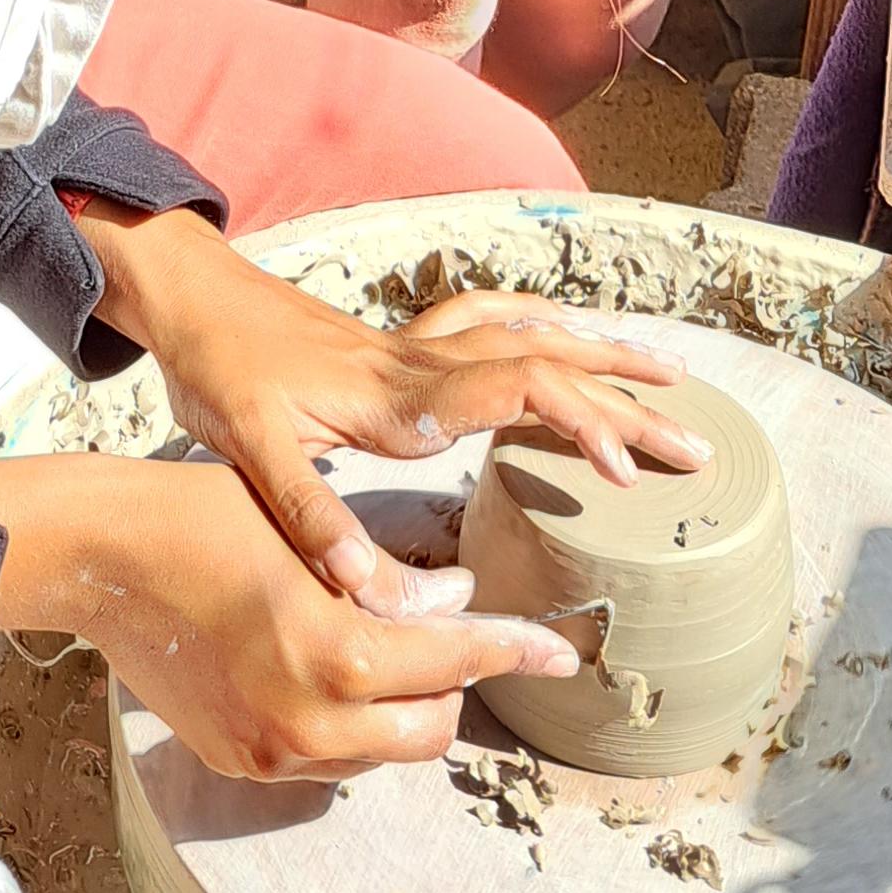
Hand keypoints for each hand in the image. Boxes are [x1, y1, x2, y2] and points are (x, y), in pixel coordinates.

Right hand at [0, 450, 583, 781]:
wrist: (102, 558)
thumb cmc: (205, 518)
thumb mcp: (308, 533)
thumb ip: (386, 581)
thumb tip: (453, 604)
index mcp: (330, 654)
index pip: (454, 663)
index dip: (514, 651)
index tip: (562, 651)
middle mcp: (305, 723)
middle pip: (429, 729)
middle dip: (453, 684)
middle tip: (452, 631)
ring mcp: (269, 754)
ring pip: (381, 752)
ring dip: (402, 707)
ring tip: (386, 643)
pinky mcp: (240, 763)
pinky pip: (326, 759)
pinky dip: (348, 722)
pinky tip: (331, 667)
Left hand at [70, 204, 708, 613]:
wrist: (193, 300)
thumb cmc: (220, 373)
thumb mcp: (252, 452)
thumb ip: (314, 519)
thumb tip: (371, 592)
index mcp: (403, 392)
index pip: (519, 388)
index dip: (581, 422)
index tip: (628, 472)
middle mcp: (427, 361)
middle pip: (551, 364)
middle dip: (628, 402)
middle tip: (697, 443)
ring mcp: (421, 346)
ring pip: (535, 337)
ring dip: (604, 358)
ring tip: (670, 377)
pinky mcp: (406, 345)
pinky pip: (498, 325)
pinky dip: (548, 329)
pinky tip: (571, 338)